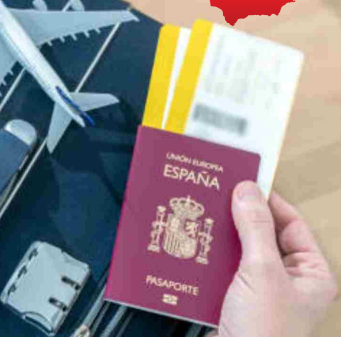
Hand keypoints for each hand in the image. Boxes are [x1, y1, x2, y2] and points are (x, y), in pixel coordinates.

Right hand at [209, 181, 337, 336]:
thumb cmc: (265, 333)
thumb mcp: (261, 271)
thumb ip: (255, 228)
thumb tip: (247, 191)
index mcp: (311, 274)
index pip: (292, 224)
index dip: (268, 202)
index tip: (243, 183)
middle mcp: (289, 283)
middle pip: (263, 236)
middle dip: (239, 219)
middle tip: (216, 198)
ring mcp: (262, 294)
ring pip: (240, 254)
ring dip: (220, 240)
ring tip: (201, 222)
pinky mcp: (237, 305)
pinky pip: (223, 273)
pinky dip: (209, 261)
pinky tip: (193, 251)